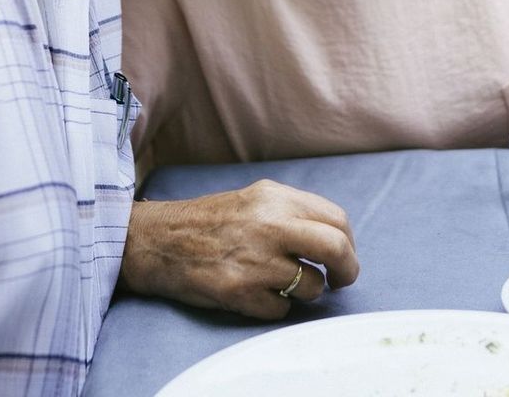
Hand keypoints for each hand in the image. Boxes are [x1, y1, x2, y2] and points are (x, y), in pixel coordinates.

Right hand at [121, 180, 360, 319]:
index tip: (343, 257)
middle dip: (347, 270)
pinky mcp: (240, 292)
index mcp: (276, 198)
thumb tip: (337, 239)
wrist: (160, 240)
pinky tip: (256, 293)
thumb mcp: (256, 199)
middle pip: (335, 249)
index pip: (337, 220)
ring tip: (280, 283)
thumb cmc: (212, 222)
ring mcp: (255, 261)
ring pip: (311, 287)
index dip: (348, 243)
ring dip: (304, 292)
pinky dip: (276, 306)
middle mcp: (269, 226)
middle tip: (340, 280)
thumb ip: (295, 213)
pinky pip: (282, 310)